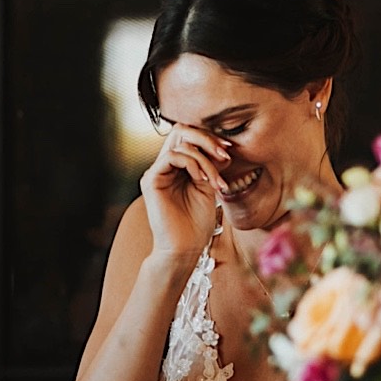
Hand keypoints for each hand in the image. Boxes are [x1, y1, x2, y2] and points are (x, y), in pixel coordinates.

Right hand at [139, 123, 230, 260]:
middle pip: (181, 131)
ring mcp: (156, 173)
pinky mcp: (151, 180)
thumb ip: (210, 166)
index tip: (229, 150)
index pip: (189, 137)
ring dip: (204, 158)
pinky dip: (192, 163)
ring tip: (215, 179)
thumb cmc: (197, 224)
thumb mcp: (209, 187)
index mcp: (176, 168)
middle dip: (206, 139)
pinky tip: (202, 179)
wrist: (185, 249)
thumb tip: (221, 146)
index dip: (209, 138)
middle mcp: (164, 167)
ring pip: (179, 142)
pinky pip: (172, 157)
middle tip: (224, 154)